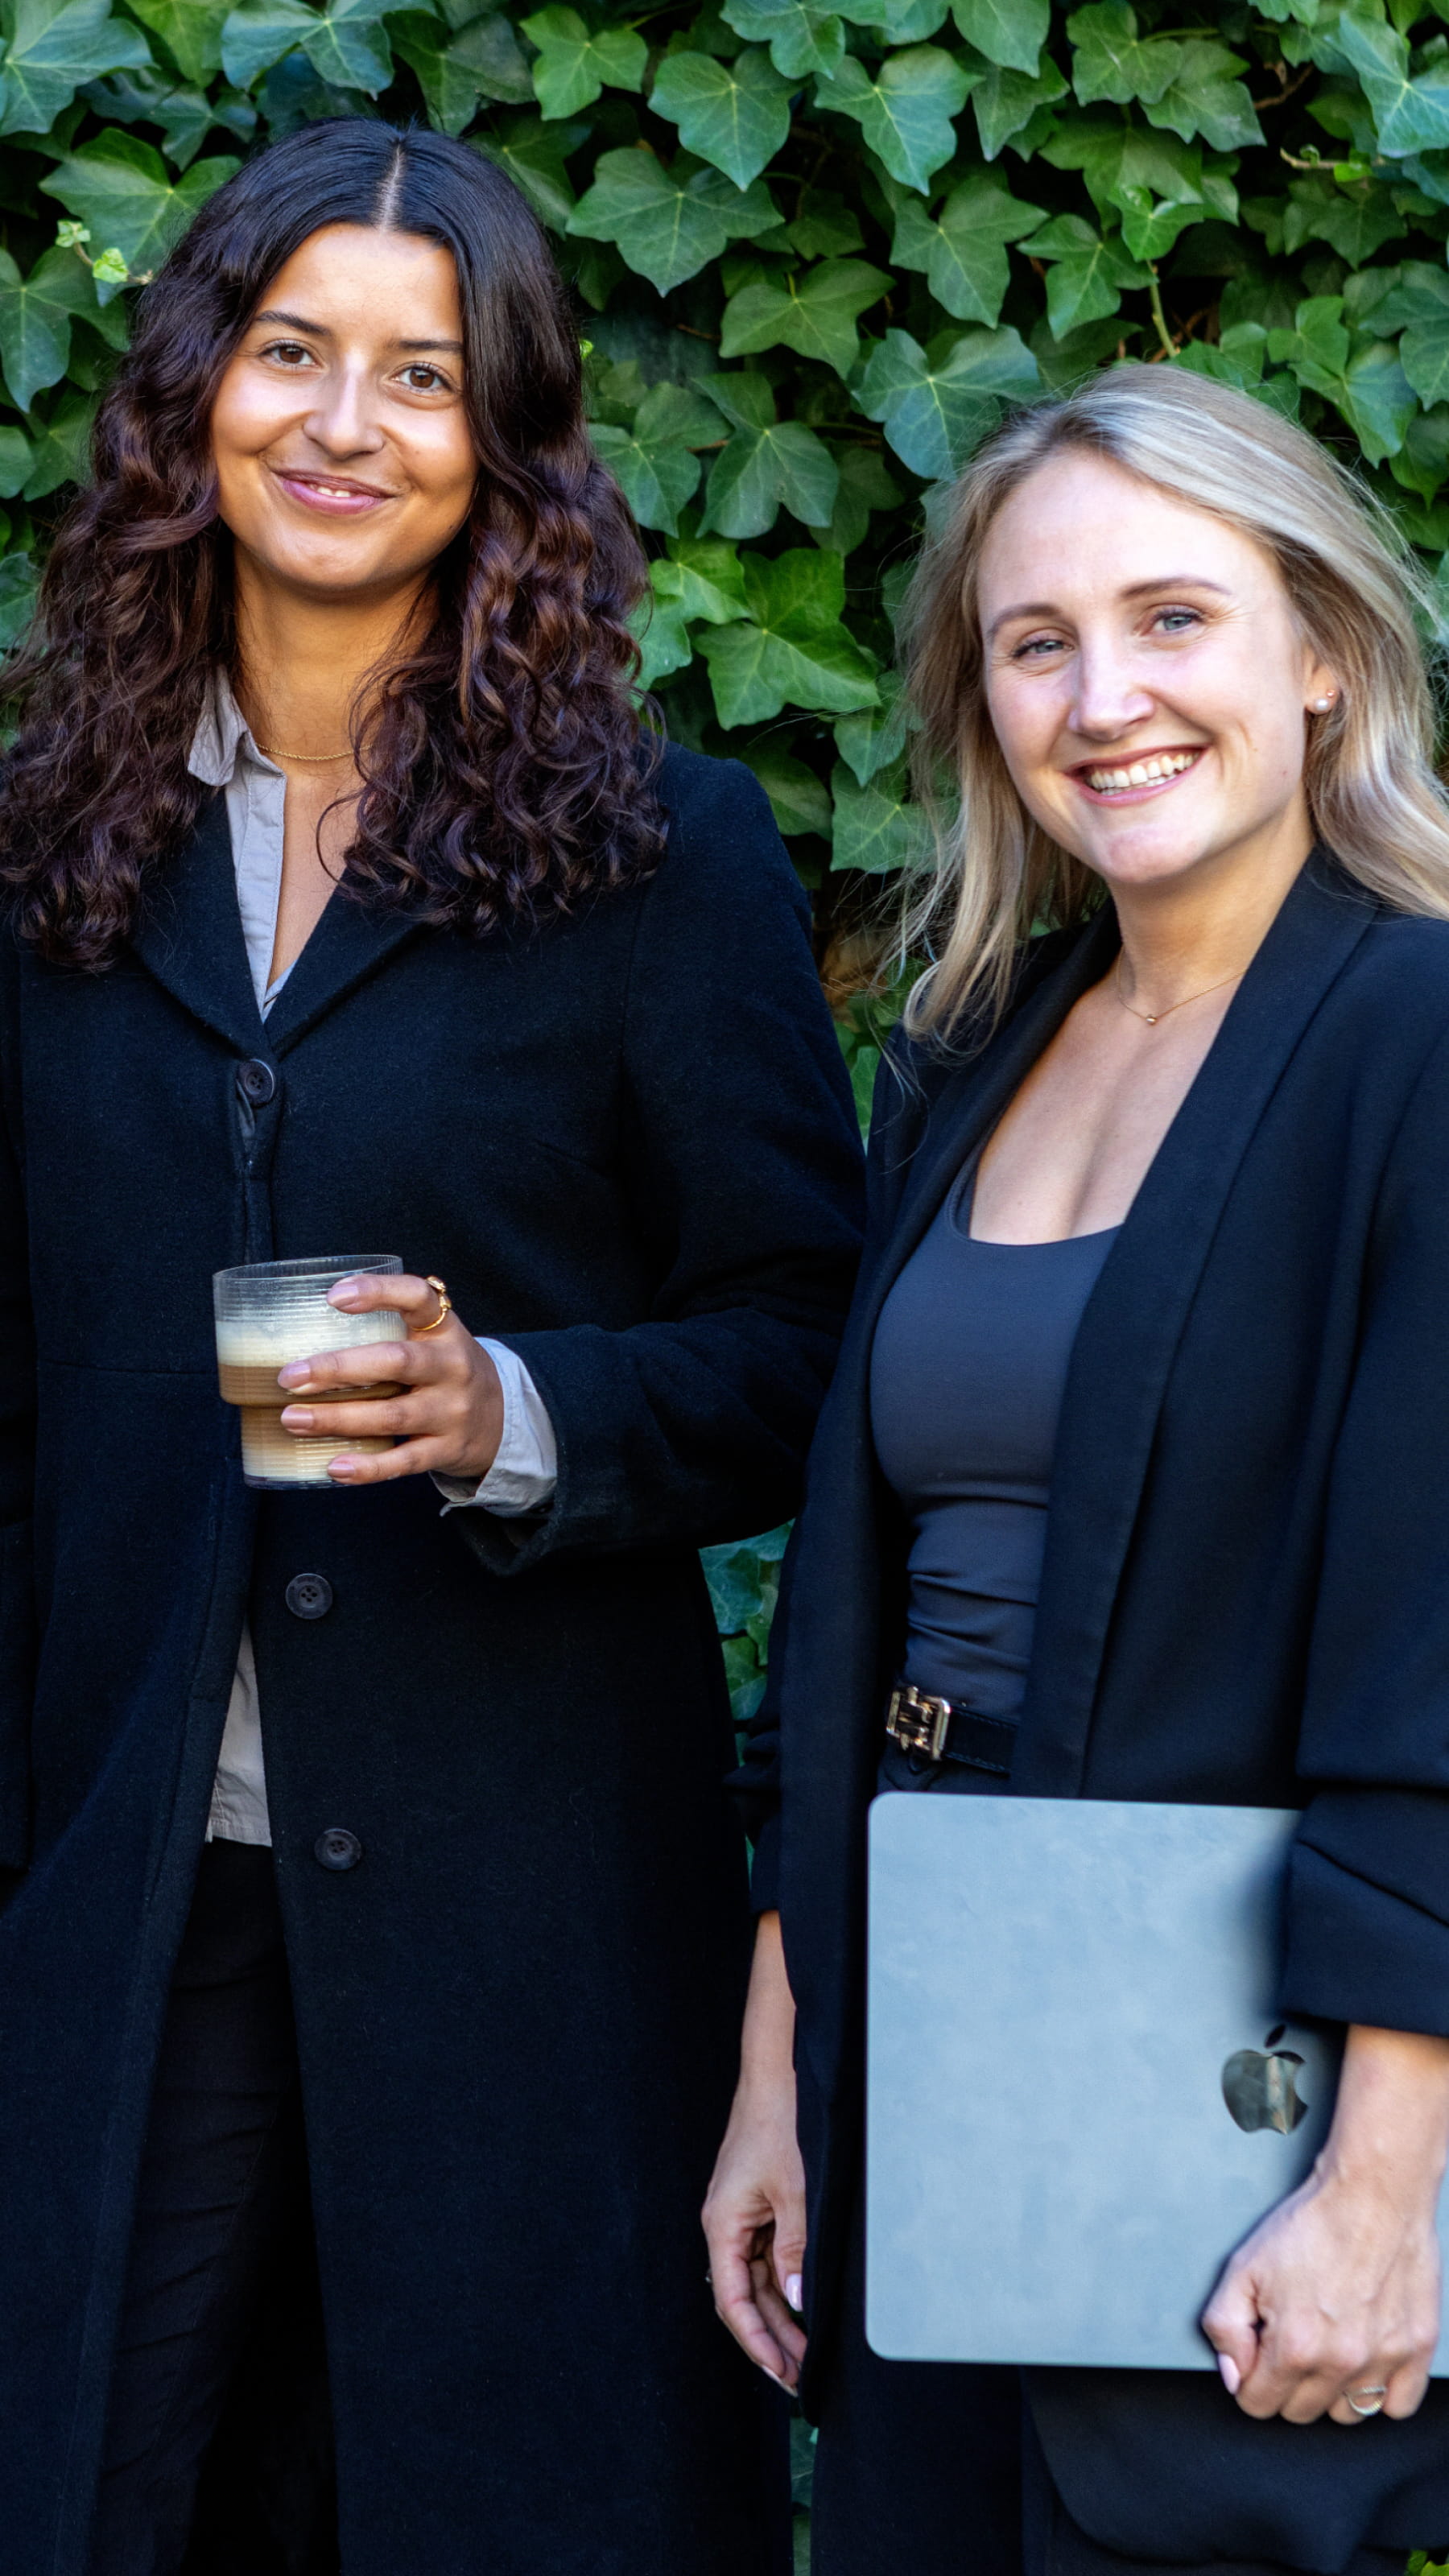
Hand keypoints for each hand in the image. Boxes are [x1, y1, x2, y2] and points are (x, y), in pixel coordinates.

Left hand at [276, 1270, 503, 1486]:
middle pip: (396, 1362)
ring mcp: (453, 1410)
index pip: (417, 1297)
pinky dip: (369, 1466)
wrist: (501, 1418)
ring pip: (393, 1415)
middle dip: (338, 1369)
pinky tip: (334, 1466)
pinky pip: (405, 1461)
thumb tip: (297, 1335)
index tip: (332, 1296)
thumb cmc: (442, 1371)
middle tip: (289, 1376)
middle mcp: (452, 1366)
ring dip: (338, 1419)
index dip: (378, 1292)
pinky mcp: (448, 1449)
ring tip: (293, 1419)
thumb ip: (386, 1330)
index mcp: (444, 1329)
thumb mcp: (431, 1339)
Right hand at [702, 1912, 807, 2392]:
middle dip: (772, 2337)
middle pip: (745, 2295)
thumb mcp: (795, 2193)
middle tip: (801, 2376)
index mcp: (722, 2223)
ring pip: (759, 2279)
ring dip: (782, 2315)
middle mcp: (727, 2223)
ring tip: (809, 2352)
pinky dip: (787, 2283)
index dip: (756, 2341)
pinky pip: (769, 2255)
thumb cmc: (780, 2124)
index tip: (782, 2372)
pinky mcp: (760, 2202)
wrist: (778, 2072)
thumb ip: (796, 2251)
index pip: (732, 2300)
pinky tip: (808, 2305)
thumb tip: (797, 2303)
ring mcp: (744, 2213)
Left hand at [1202, 2023, 1448, 2425]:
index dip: (1250, 2377)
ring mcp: (1383, 2359)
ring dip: (1331, 2390)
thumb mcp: (1243, 2266)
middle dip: (1286, 2383)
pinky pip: (1397, 2405)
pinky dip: (1381, 2391)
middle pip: (1300, 2413)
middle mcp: (1341, 2362)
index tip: (1259, 2350)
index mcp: (1295, 2346)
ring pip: (1348, 2414)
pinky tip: (1365, 2358)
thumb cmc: (1311, 2224)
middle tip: (1292, 2338)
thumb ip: (1224, 2327)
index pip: (1258, 2404)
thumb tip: (1233, 2375)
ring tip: (1328, 2346)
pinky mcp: (1417, 2350)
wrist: (1373, 2194)